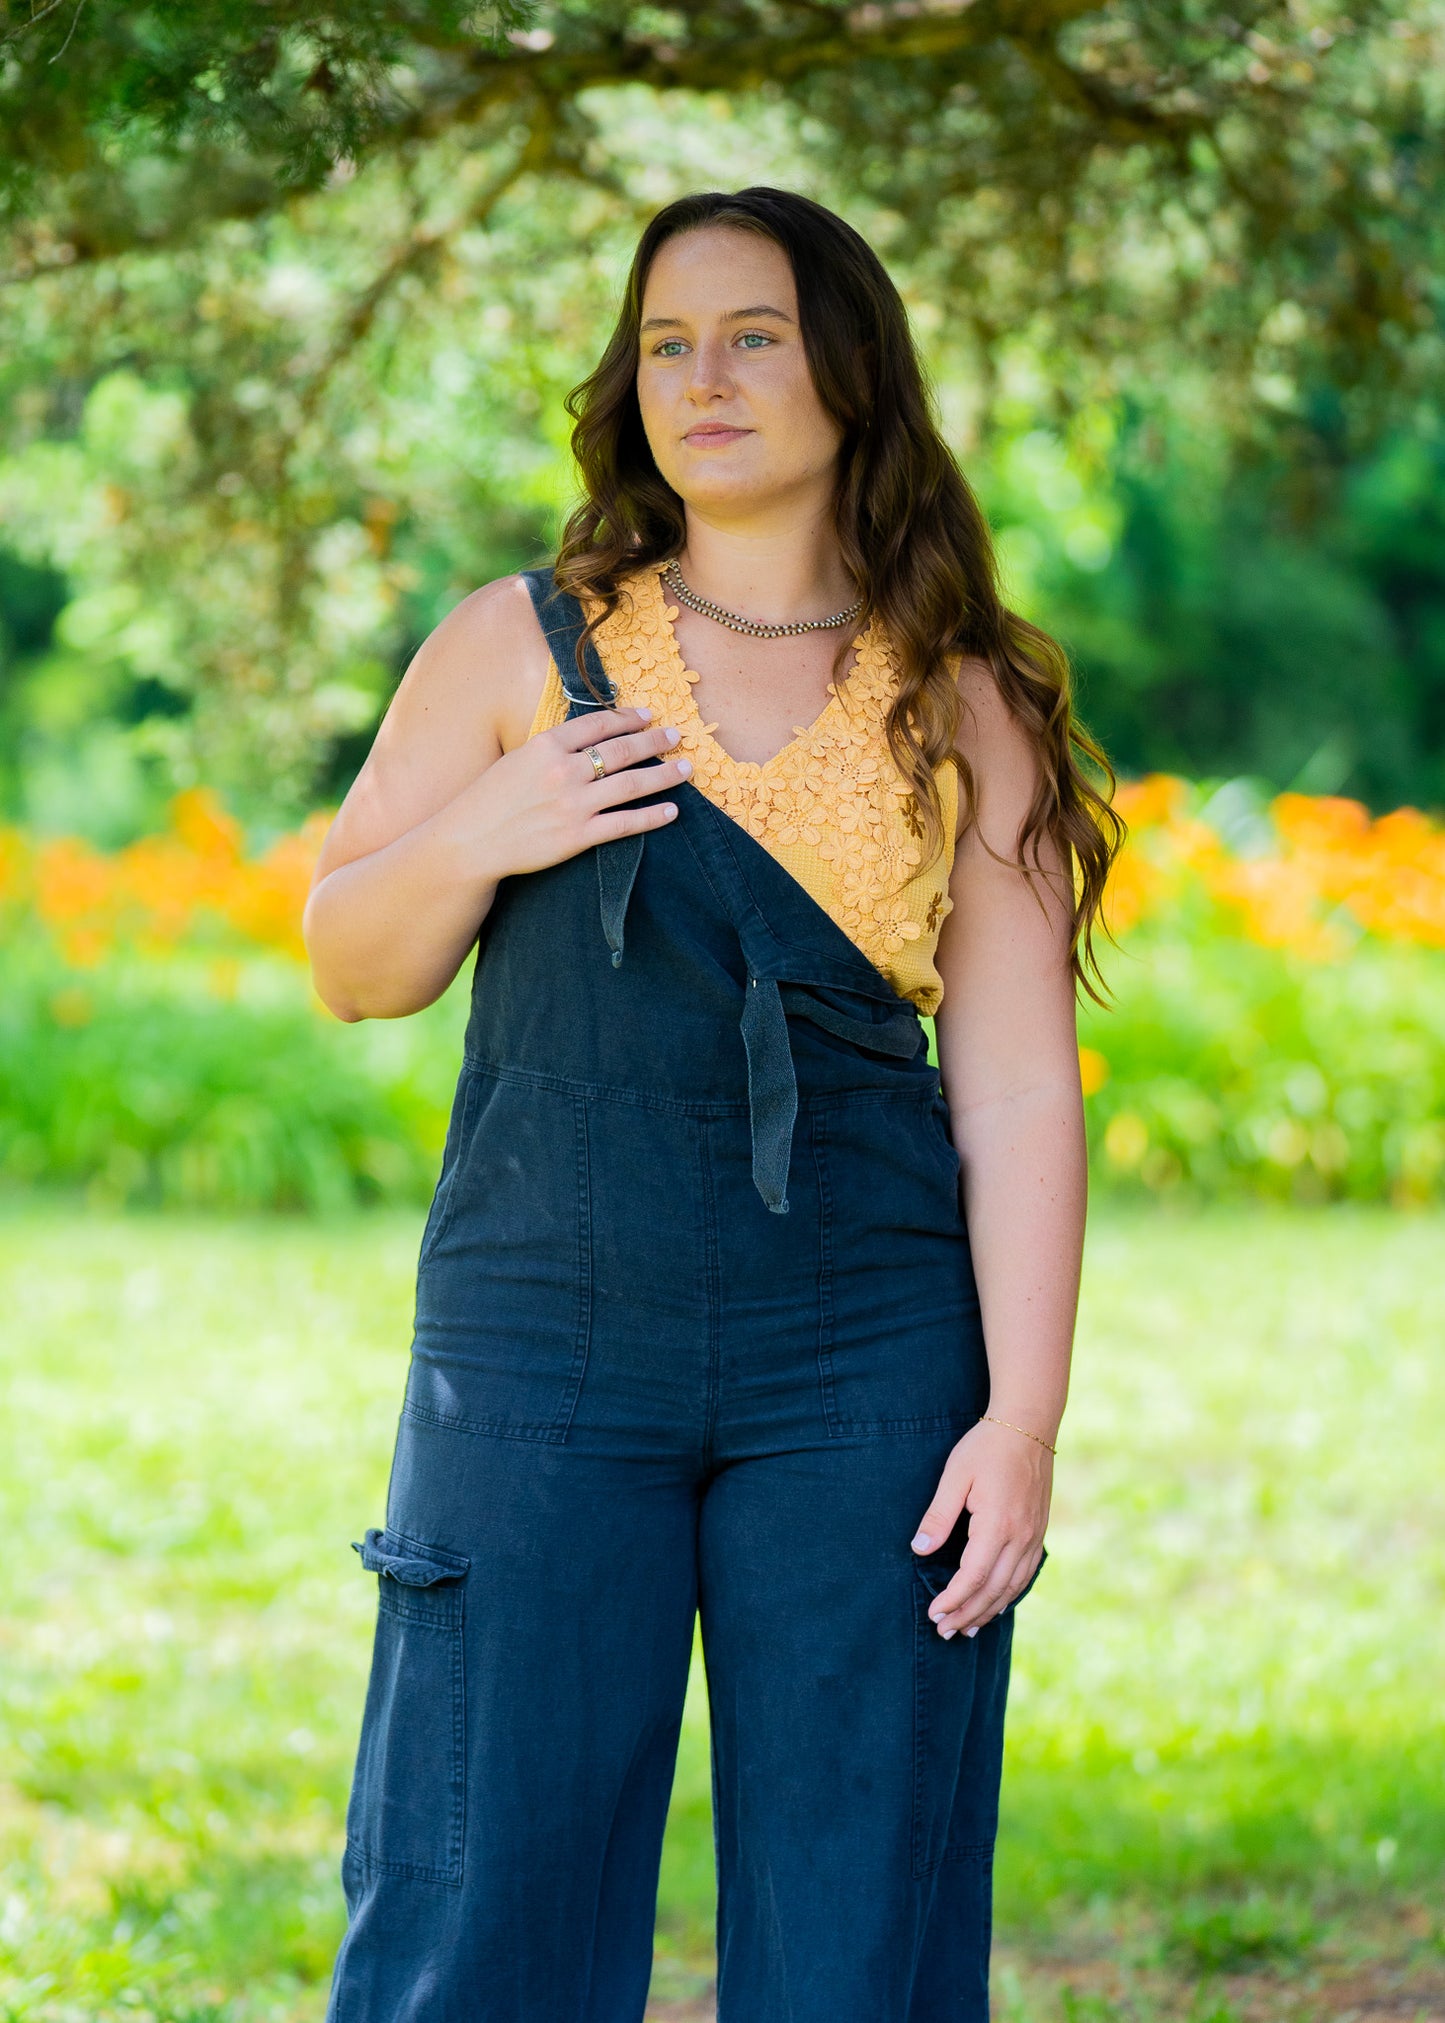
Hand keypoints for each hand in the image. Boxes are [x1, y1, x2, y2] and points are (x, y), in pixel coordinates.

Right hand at [469, 707, 691, 879]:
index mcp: (546, 745)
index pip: (598, 724)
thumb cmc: (488, 801)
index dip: (627, 717)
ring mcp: (573, 804)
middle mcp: (563, 771)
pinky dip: (653, 816)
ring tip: (686, 767)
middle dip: (655, 741)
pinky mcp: (577, 837)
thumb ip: (551, 750)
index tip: (647, 715)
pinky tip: (672, 811)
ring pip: (632, 784)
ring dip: (664, 774)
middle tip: (676, 735)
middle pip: (622, 750)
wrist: (469, 842)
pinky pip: (625, 823)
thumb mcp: (516, 761)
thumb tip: (586, 740)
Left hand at [910, 1417, 1052, 1637]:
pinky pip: (1025, 1574)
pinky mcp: (1039, 1531)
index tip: (934, 1614)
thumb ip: (938, 1516)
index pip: (973, 1578)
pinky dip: (1009, 1594)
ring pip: (1012, 1587)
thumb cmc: (986, 1447)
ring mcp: (1034, 1536)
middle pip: (993, 1590)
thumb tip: (920, 1549)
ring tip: (968, 1629)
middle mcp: (1020, 1537)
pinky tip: (997, 1604)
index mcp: (997, 1525)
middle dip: (968, 1614)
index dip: (953, 1600)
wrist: (1029, 1425)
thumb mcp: (955, 1476)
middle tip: (945, 1632)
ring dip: (989, 1611)